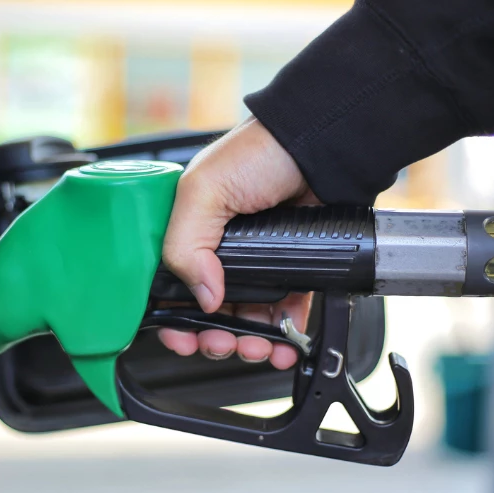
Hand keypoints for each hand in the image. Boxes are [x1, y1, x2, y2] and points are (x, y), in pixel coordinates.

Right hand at [159, 117, 319, 369]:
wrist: (322, 144)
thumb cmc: (260, 151)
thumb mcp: (204, 191)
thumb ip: (186, 246)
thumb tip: (202, 298)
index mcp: (190, 232)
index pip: (171, 287)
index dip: (173, 319)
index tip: (182, 338)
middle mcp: (220, 249)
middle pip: (209, 311)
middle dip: (214, 336)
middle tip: (222, 343)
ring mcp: (257, 260)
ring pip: (246, 318)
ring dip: (250, 342)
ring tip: (258, 348)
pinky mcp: (293, 266)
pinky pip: (285, 311)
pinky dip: (284, 333)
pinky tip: (285, 344)